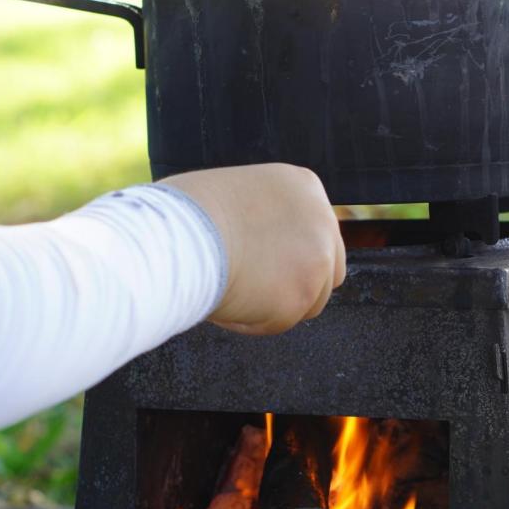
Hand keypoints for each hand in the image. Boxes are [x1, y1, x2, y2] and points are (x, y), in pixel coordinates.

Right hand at [162, 163, 345, 334]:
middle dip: (299, 286)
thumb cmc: (186, 214)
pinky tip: (225, 303)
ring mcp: (317, 258)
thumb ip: (264, 217)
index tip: (265, 265)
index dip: (292, 255)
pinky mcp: (302, 295)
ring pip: (309, 303)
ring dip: (274, 306)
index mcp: (304, 186)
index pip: (318, 233)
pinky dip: (252, 321)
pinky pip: (280, 322)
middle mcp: (322, 220)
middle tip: (259, 293)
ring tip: (231, 292)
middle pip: (329, 271)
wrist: (180, 234)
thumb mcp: (237, 196)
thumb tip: (265, 250)